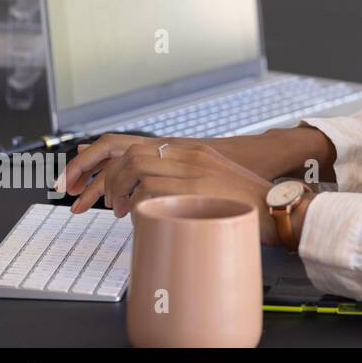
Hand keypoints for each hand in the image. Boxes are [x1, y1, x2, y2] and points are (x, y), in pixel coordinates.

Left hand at [65, 138, 279, 244]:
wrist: (278, 206)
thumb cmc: (246, 202)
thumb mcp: (213, 180)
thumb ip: (183, 179)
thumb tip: (148, 194)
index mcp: (191, 150)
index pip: (134, 145)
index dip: (102, 160)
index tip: (83, 176)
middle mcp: (189, 155)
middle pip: (129, 154)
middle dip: (101, 175)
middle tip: (93, 199)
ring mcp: (190, 170)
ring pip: (134, 169)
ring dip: (116, 190)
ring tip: (115, 209)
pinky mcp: (192, 188)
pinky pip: (147, 193)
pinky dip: (135, 206)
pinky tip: (136, 217)